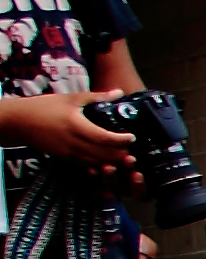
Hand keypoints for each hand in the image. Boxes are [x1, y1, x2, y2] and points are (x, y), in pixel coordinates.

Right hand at [0, 92, 143, 185]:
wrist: (20, 121)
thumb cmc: (45, 107)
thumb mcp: (71, 98)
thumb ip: (97, 97)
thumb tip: (118, 92)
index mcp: (76, 126)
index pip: (105, 138)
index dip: (122, 140)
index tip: (132, 137)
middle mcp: (73, 143)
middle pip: (104, 155)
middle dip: (120, 153)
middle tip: (130, 148)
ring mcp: (68, 153)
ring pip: (97, 163)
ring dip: (111, 161)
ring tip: (122, 154)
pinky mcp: (65, 159)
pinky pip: (87, 165)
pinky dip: (99, 164)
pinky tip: (107, 159)